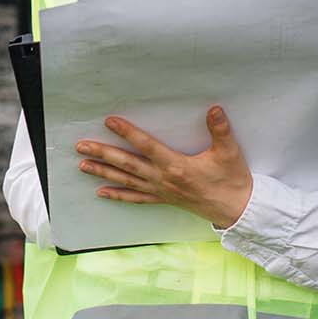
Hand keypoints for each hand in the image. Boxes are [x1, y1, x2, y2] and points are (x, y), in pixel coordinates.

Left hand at [76, 107, 254, 228]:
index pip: (146, 146)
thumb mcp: (229, 152)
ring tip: (82, 165)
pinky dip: (118, 195)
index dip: (127, 133)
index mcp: (176, 165)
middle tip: (81, 146)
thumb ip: (220, 130)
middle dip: (103, 154)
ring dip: (103, 172)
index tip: (110, 121)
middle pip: (127, 164)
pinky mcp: (164, 200)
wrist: (236, 209)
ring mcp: (161, 191)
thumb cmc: (232, 180)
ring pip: (126, 181)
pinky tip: (102, 192)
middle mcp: (163, 179)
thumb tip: (214, 108)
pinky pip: (136, 198)